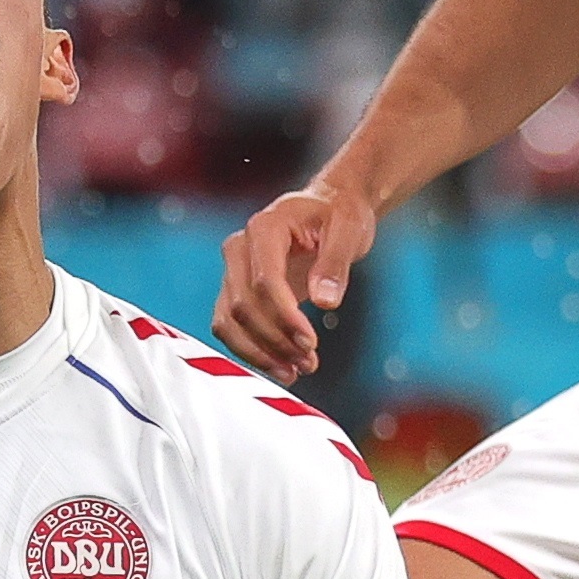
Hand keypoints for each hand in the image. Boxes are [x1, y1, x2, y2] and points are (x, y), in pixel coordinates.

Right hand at [215, 182, 379, 381]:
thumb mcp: (349, 229)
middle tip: (309, 361)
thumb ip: (336, 263)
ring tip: (298, 370)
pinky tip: (282, 367)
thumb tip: (324, 301)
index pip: (263, 280)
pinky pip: (230, 328)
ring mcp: (233, 271)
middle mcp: (240, 248)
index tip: (310, 342)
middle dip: (275, 340)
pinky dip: (252, 352)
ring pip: (229, 322)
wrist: (328, 208)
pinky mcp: (236, 292)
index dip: (284, 316)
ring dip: (260, 352)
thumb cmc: (338, 214)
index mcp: (264, 227)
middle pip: (242, 306)